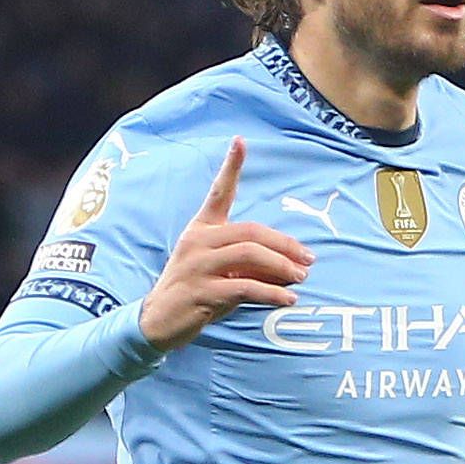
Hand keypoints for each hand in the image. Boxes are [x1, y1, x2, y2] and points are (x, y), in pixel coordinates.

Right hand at [138, 137, 313, 353]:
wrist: (156, 322)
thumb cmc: (193, 292)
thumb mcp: (220, 272)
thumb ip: (250, 265)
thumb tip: (292, 267)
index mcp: (201, 230)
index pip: (219, 193)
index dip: (230, 167)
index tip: (240, 142)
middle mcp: (197, 241)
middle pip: (251, 232)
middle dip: (285, 245)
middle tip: (308, 259)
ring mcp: (197, 265)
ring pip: (249, 255)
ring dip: (282, 266)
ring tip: (300, 277)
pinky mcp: (201, 291)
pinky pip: (244, 287)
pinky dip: (271, 293)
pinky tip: (286, 298)